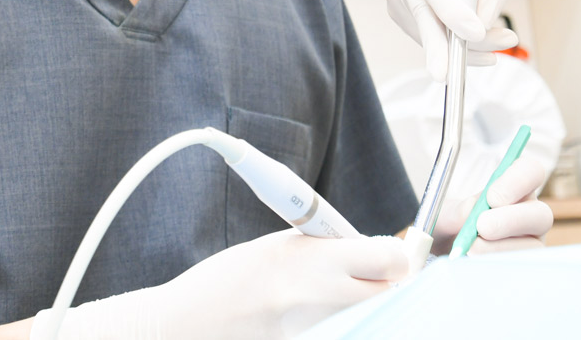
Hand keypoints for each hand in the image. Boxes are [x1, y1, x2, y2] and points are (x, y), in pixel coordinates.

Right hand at [38, 230, 409, 339]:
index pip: (388, 259)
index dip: (398, 257)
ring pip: (366, 316)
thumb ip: (324, 248)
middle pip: (390, 293)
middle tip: (374, 277)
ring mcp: (312, 332)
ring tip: (329, 296)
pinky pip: (340, 332)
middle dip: (388, 284)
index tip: (394, 255)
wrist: (182, 327)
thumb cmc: (224, 282)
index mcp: (309, 260)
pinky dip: (338, 324)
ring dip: (362, 306)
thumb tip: (369, 248)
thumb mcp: (276, 249)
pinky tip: (312, 316)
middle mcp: (317, 299)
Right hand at [381, 0, 533, 81]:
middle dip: (438, 46)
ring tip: (497, 46)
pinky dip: (449, 43)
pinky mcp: (397, 8)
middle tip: (447, 74)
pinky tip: (475, 46)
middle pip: (420, 12)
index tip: (475, 33)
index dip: (451, 10)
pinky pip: (424, 33)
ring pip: (427, 28)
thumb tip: (484, 23)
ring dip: (461, 45)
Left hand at [432, 156, 551, 255]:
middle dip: (510, 221)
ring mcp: (532, 243)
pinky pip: (521, 268)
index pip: (532, 171)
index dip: (517, 181)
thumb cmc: (452, 225)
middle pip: (541, 213)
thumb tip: (473, 212)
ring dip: (498, 247)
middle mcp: (530, 214)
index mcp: (516, 187)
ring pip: (532, 245)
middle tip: (482, 226)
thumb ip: (459, 210)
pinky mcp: (526, 267)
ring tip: (471, 249)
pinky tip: (478, 264)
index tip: (492, 197)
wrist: (445, 252)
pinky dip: (497, 265)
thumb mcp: (448, 214)